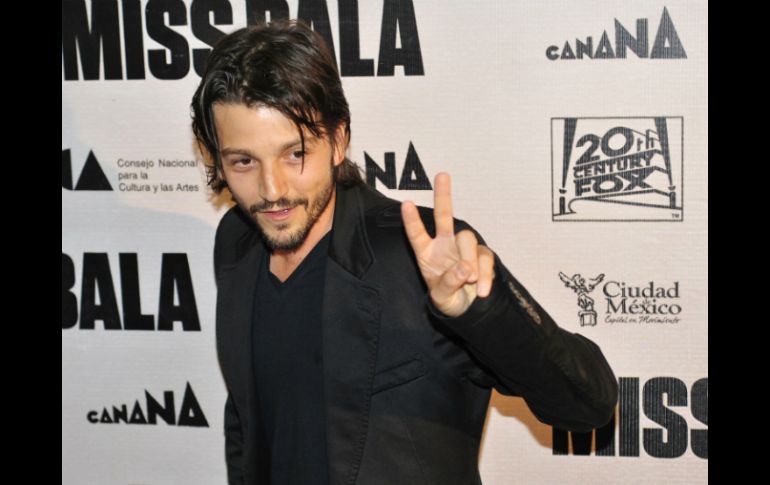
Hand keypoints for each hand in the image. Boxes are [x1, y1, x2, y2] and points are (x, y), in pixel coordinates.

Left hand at [401, 172, 495, 316]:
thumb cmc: (447, 298)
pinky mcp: (482, 256)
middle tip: (442, 174)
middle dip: (443, 194)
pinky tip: (482, 289)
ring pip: (468, 240)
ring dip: (470, 260)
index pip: (417, 234)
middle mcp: (444, 244)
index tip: (406, 203)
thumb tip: (465, 269)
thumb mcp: (442, 297)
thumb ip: (449, 283)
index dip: (411, 220)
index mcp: (426, 252)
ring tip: (470, 281)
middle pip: (445, 216)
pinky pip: (485, 258)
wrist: (467, 309)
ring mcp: (463, 248)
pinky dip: (485, 274)